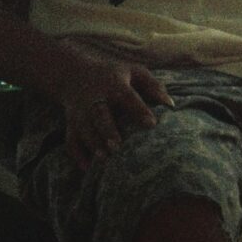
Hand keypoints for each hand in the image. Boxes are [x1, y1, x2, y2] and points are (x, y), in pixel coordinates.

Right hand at [55, 50, 172, 165]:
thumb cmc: (113, 75)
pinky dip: (77, 155)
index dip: (139, 109)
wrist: (74, 74)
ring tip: (104, 158)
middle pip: (100, 114)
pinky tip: (87, 168)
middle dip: (107, 130)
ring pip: (84, 129)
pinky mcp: (71, 125)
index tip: (152, 124)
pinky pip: (71, 141)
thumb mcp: (134, 72)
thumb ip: (153, 86)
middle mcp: (95, 99)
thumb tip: (171, 105)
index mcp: (114, 85)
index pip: (127, 97)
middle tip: (117, 146)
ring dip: (92, 143)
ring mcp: (80, 113)